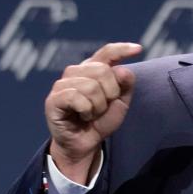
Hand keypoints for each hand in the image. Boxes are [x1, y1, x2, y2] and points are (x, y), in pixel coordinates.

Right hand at [45, 42, 141, 183]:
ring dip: (98, 107)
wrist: (84, 144)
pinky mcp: (53, 99)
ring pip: (91, 86)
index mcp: (92, 69)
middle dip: (111, 93)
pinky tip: (82, 116)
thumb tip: (123, 70)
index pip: (107, 52)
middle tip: (103, 108)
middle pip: (103, 71)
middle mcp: (75, 71)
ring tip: (92, 114)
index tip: (139, 49)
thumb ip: (125, 85)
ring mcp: (62, 84)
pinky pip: (77, 98)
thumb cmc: (100, 121)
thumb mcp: (120, 103)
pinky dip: (86, 110)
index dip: (122, 49)